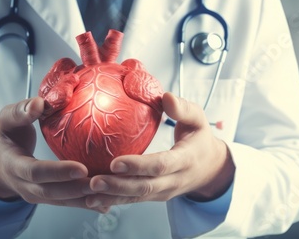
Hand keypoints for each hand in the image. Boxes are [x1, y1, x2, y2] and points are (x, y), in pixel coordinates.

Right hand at [0, 97, 107, 211]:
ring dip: (86, 200)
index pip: (36, 171)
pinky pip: (67, 203)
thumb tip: (39, 103)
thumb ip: (21, 111)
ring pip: (62, 201)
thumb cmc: (7, 137)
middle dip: (77, 189)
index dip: (58, 172)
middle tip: (102, 183)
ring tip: (109, 193)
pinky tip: (106, 203)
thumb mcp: (7, 119)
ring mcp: (36, 196)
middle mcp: (24, 185)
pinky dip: (87, 204)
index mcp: (14, 165)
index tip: (81, 168)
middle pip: (52, 192)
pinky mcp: (48, 199)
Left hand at [85, 92, 234, 207]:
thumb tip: (166, 97)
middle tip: (93, 182)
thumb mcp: (198, 120)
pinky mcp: (154, 196)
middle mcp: (174, 180)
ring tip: (87, 194)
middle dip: (117, 186)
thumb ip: (184, 108)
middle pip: (144, 186)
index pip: (160, 165)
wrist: (211, 168)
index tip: (115, 162)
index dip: (138, 166)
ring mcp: (164, 191)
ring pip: (136, 197)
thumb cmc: (199, 139)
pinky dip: (112, 201)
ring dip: (111, 197)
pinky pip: (133, 200)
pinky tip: (92, 200)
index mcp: (185, 160)